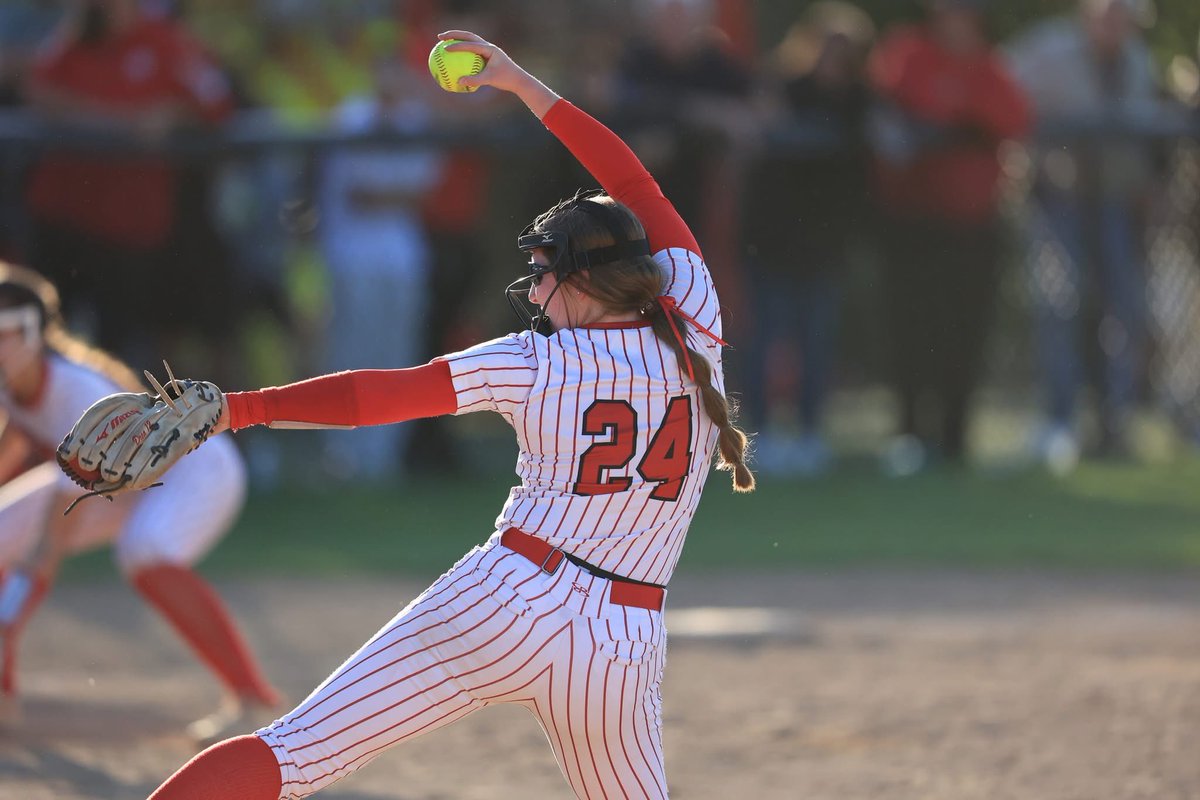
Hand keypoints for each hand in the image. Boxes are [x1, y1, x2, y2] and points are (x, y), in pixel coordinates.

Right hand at [439, 31, 558, 117]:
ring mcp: (487, 50)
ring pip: (469, 41)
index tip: (445, 48)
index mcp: (489, 49)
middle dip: (453, 35)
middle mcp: (488, 46)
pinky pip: (471, 52)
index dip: (457, 45)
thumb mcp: (490, 80)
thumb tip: (458, 81)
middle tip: (440, 37)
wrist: (518, 79)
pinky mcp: (485, 55)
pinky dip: (461, 53)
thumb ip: (474, 80)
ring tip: (443, 43)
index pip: (470, 44)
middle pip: (468, 36)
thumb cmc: (506, 79)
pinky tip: (452, 59)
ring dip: (456, 40)